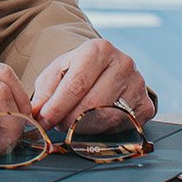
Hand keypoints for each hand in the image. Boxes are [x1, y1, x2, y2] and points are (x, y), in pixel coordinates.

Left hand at [30, 39, 154, 130]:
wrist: (106, 68)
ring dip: (83, 128)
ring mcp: (138, 85)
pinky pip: (121, 128)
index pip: (77, 84)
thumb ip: (46, 92)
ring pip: (107, 119)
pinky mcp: (146, 105)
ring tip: (71, 123)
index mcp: (99, 49)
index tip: (43, 121)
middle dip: (69, 120)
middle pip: (93, 104)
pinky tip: (91, 125)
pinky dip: (102, 132)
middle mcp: (123, 64)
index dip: (57, 106)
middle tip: (56, 124)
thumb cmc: (77, 70)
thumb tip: (35, 115)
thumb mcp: (57, 72)